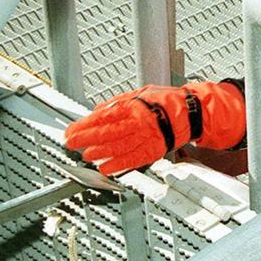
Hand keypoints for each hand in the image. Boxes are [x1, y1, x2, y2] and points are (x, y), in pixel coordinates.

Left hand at [65, 82, 245, 174]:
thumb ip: (118, 102)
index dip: (84, 125)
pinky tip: (106, 168)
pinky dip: (118, 165)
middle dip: (86, 139)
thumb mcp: (139, 93)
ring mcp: (146, 137)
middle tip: (71, 143)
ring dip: (99, 153)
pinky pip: (134, 159)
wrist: (190, 112)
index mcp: (133, 106)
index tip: (71, 130)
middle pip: (107, 132)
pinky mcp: (154, 150)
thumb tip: (98, 109)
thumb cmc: (165, 101)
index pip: (103, 116)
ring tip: (86, 156)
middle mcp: (138, 122)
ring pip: (118, 147)